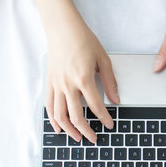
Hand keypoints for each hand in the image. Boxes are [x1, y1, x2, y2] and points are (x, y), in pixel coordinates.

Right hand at [45, 21, 119, 142]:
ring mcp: (56, 85)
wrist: (62, 28)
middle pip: (76, 116)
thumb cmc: (83, 40)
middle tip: (94, 138)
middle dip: (86, 131)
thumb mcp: (103, 59)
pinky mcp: (49, 83)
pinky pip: (49, 106)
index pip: (96, 106)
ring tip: (77, 138)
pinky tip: (58, 128)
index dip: (104, 118)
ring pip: (60, 115)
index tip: (109, 125)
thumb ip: (110, 81)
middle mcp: (68, 84)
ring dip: (69, 130)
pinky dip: (53, 120)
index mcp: (84, 78)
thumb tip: (116, 99)